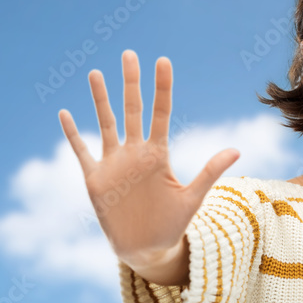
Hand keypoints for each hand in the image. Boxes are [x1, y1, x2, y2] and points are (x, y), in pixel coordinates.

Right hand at [58, 49, 240, 267]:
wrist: (146, 248)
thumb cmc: (171, 224)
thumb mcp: (192, 198)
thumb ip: (210, 171)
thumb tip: (237, 149)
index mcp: (157, 154)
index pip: (160, 113)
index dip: (161, 88)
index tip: (163, 61)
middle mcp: (134, 153)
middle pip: (132, 110)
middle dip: (131, 83)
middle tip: (129, 53)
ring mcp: (114, 164)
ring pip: (105, 124)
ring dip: (100, 99)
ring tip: (95, 72)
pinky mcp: (95, 179)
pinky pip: (81, 151)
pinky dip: (72, 134)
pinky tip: (64, 112)